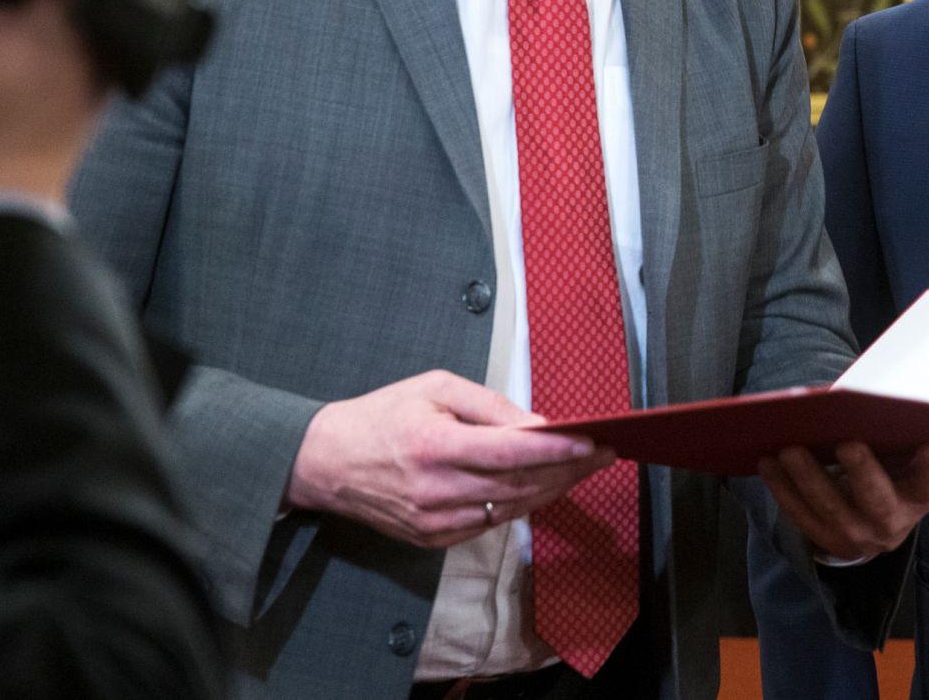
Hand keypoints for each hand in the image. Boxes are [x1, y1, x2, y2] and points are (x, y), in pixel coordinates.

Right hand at [284, 369, 617, 548]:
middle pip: (521, 483)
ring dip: (553, 488)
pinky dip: (521, 502)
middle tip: (604, 452)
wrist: (325, 464)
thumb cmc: (382, 416)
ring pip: (512, 507)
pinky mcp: (434, 540)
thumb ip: (488, 405)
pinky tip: (543, 484)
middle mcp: (438, 491)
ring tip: (583, 467)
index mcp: (436, 447)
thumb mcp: (434, 387)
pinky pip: (491, 522)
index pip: (512, 452)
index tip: (594, 441)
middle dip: (569, 469)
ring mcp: (436, 523)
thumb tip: (537, 423)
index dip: (558, 449)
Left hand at [759, 441, 928, 561]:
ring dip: (809, 479)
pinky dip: (783, 489)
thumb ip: (913, 427)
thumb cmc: (895, 464)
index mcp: (923, 493)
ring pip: (832, 509)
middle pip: (879, 500)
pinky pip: (801, 515)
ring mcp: (859, 535)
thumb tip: (911, 393)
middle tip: (847, 443)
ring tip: (789, 448)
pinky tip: (768, 462)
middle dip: (863, 472)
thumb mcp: (910, 448)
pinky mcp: (828, 540)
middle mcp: (895, 521)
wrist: (879, 515)